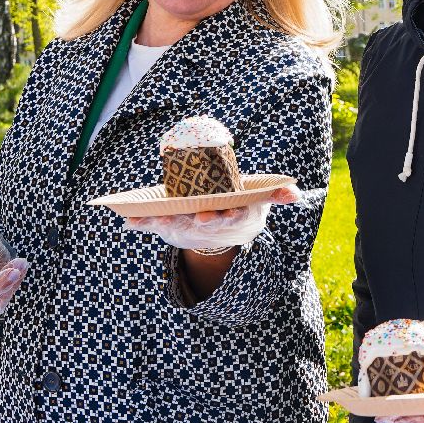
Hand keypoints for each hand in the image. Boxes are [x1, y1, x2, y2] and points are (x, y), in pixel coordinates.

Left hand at [122, 184, 301, 249]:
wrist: (215, 228)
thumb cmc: (236, 206)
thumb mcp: (256, 202)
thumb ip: (275, 195)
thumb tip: (295, 194)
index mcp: (227, 216)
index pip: (229, 216)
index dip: (228, 215)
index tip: (229, 213)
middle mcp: (205, 222)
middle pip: (204, 222)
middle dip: (202, 220)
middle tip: (200, 217)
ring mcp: (185, 223)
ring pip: (176, 223)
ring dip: (167, 221)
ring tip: (158, 218)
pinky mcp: (167, 223)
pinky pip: (150, 223)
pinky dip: (139, 222)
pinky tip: (127, 219)